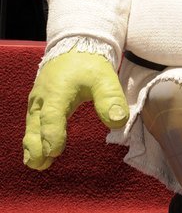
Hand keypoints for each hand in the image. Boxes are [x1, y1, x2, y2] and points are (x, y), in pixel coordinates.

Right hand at [23, 48, 128, 169]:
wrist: (76, 48)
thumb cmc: (89, 64)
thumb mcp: (104, 78)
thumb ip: (110, 98)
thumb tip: (118, 121)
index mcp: (57, 92)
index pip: (52, 116)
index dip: (52, 134)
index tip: (55, 151)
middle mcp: (43, 99)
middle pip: (36, 125)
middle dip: (37, 145)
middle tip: (40, 163)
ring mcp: (38, 102)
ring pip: (31, 126)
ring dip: (33, 145)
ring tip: (37, 164)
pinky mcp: (39, 105)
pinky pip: (33, 124)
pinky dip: (33, 139)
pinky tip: (38, 154)